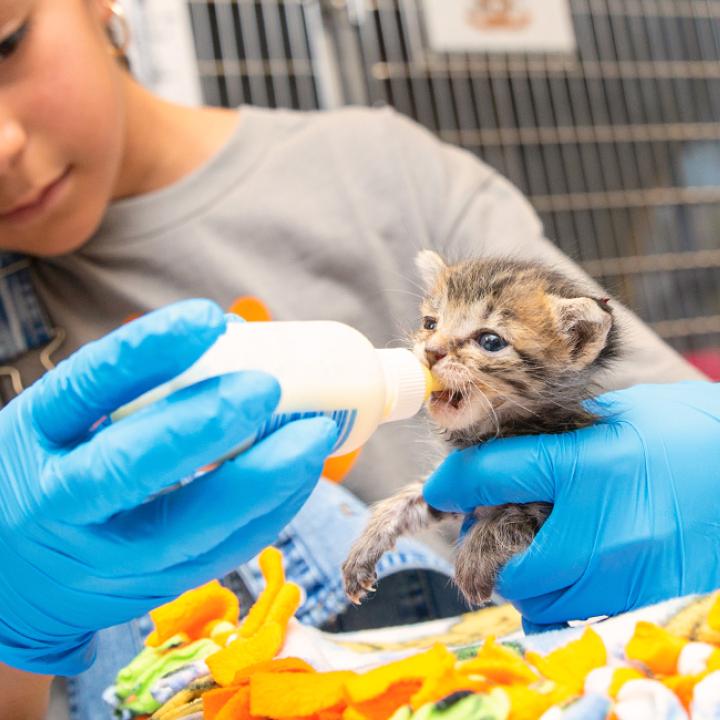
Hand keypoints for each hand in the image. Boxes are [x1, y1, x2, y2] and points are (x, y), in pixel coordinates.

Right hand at [0, 300, 336, 674]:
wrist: (15, 579)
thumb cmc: (53, 469)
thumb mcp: (62, 420)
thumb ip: (132, 384)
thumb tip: (232, 335)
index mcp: (35, 437)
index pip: (86, 386)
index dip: (148, 351)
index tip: (209, 319)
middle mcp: (61, 502)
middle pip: (132, 468)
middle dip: (209, 425)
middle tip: (269, 388)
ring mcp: (107, 557)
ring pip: (189, 527)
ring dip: (264, 480)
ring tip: (314, 436)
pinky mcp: (150, 589)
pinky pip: (219, 555)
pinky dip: (269, 514)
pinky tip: (301, 476)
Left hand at [423, 383, 719, 631]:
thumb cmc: (688, 431)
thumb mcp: (620, 413)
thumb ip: (562, 432)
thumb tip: (511, 444)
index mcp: (589, 466)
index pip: (496, 474)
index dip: (455, 482)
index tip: (441, 490)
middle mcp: (605, 529)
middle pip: (514, 568)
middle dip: (491, 557)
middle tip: (490, 538)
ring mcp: (630, 575)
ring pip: (546, 606)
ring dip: (527, 587)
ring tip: (532, 561)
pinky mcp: (652, 603)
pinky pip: (584, 623)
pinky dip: (564, 607)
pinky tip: (570, 580)